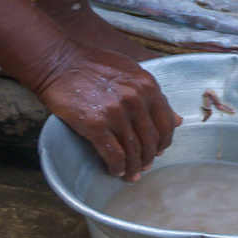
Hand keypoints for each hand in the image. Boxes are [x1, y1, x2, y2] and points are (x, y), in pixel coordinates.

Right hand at [31, 41, 182, 180]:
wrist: (60, 62)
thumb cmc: (93, 64)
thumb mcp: (131, 71)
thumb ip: (153, 95)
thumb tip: (177, 120)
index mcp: (147, 85)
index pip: (166, 122)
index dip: (164, 141)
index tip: (159, 150)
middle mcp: (135, 99)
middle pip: (150, 139)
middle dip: (149, 158)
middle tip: (144, 167)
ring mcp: (116, 113)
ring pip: (134, 150)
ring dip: (134, 167)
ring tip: (131, 175)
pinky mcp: (96, 125)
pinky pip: (114, 154)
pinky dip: (117, 166)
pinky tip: (115, 170)